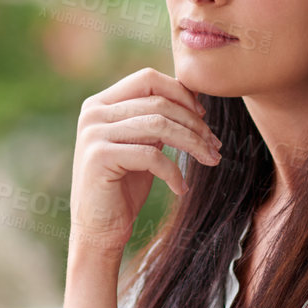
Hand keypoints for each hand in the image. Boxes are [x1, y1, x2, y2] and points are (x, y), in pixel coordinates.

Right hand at [69, 67, 221, 253]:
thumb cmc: (124, 185)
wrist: (98, 228)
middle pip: (159, 103)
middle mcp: (93, 112)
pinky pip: (152, 156)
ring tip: (210, 160)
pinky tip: (181, 188)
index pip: (148, 79)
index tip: (204, 116)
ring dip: (193, 143)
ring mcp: (93, 133)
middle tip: (215, 145)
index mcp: (101, 102)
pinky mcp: (99, 157)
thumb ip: (156, 117)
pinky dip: (174, 172)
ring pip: (159, 125)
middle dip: (194, 123)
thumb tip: (195, 95)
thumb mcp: (142, 143)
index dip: (181, 93)